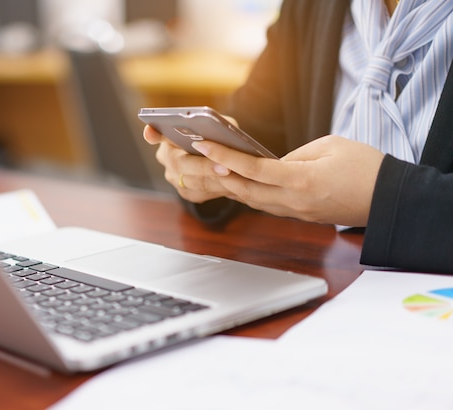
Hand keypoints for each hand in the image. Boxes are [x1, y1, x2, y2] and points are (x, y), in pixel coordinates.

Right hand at [143, 125, 232, 202]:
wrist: (218, 158)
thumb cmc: (218, 136)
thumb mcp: (219, 126)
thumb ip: (218, 126)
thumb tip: (223, 134)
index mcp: (169, 136)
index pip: (156, 133)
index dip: (151, 134)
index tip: (150, 132)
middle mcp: (165, 156)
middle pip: (179, 163)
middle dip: (203, 166)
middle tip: (225, 167)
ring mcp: (172, 176)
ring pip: (191, 182)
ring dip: (214, 180)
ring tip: (234, 176)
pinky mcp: (184, 192)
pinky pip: (200, 194)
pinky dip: (217, 189)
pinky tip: (232, 185)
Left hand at [190, 135, 384, 226]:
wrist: (389, 200)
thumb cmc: (365, 167)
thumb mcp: (329, 145)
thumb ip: (295, 154)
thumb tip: (272, 163)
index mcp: (300, 180)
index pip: (251, 169)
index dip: (224, 156)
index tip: (203, 145)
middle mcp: (293, 201)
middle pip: (243, 190)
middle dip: (217, 174)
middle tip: (197, 158)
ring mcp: (295, 212)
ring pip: (252, 201)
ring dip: (230, 186)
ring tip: (212, 168)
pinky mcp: (300, 216)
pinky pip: (266, 206)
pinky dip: (248, 194)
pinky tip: (239, 182)